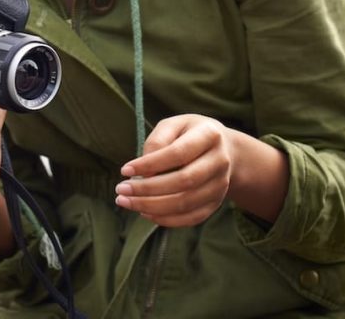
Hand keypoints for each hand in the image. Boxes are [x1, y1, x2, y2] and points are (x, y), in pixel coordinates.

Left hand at [114, 114, 233, 226]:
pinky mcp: (216, 203)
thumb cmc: (190, 134)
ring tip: (127, 202)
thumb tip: (144, 173)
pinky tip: (146, 212)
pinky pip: (191, 218)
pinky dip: (166, 219)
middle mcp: (220, 160)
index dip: (150, 164)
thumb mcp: (174, 125)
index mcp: (209, 134)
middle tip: (121, 190)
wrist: (224, 149)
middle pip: (183, 181)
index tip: (125, 170)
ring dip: (153, 207)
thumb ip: (157, 141)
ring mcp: (221, 184)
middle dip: (148, 189)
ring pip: (186, 203)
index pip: (178, 153)